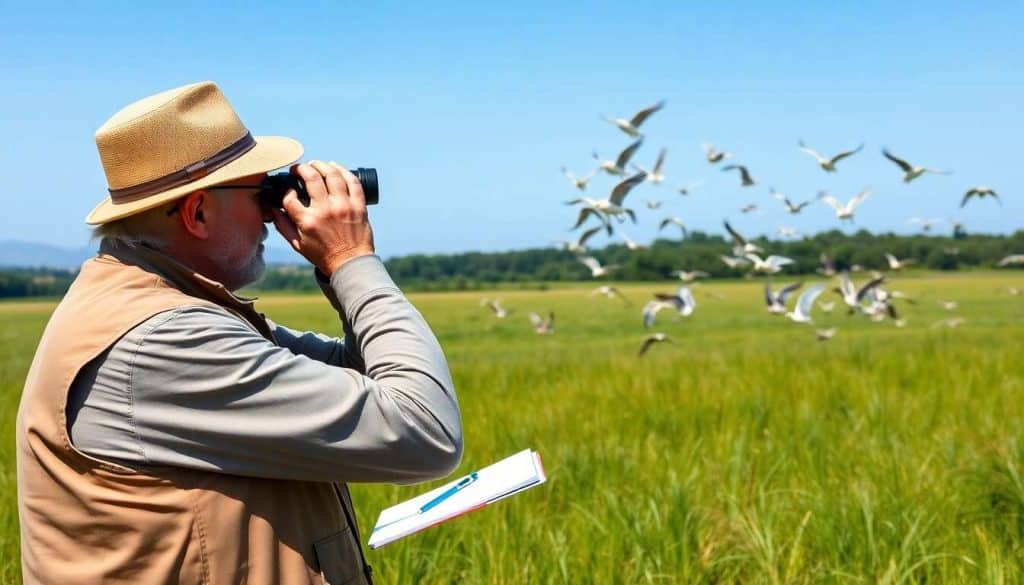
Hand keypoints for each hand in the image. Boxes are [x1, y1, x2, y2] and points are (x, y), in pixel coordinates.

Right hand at [270, 160, 375, 275]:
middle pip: (311, 177)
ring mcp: (344, 206)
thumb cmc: (323, 255)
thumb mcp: (297, 244)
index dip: (287, 190)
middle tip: (299, 169)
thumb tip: (273, 209)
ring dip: (322, 165)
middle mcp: (325, 211)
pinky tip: (336, 167)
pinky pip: (353, 182)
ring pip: (332, 174)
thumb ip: (283, 226)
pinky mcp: (359, 206)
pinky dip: (344, 171)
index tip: (289, 189)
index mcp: (307, 221)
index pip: (290, 196)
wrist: (350, 264)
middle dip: (302, 168)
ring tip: (316, 164)